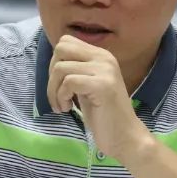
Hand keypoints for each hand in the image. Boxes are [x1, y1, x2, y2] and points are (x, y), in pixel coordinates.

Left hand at [48, 34, 149, 160]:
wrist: (125, 136)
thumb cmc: (103, 114)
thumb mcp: (86, 85)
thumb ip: (76, 70)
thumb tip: (53, 61)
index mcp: (101, 55)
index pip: (66, 41)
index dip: (55, 62)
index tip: (59, 84)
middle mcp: (104, 57)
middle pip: (61, 48)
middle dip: (52, 74)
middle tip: (58, 94)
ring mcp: (105, 70)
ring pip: (61, 68)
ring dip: (54, 90)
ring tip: (63, 106)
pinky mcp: (102, 85)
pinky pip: (69, 82)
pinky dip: (61, 97)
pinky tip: (68, 108)